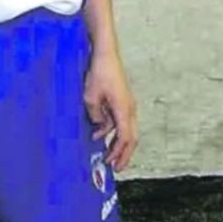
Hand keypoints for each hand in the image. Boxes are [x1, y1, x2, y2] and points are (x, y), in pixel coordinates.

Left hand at [83, 51, 137, 172]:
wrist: (106, 54)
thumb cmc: (99, 72)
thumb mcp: (90, 97)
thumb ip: (95, 116)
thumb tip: (99, 129)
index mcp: (124, 109)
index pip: (125, 138)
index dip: (119, 153)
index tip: (112, 164)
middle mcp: (130, 109)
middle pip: (132, 137)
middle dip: (124, 154)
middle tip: (116, 167)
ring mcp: (128, 104)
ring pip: (128, 130)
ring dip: (118, 143)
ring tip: (107, 154)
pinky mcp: (123, 100)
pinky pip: (122, 121)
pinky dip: (114, 131)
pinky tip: (101, 133)